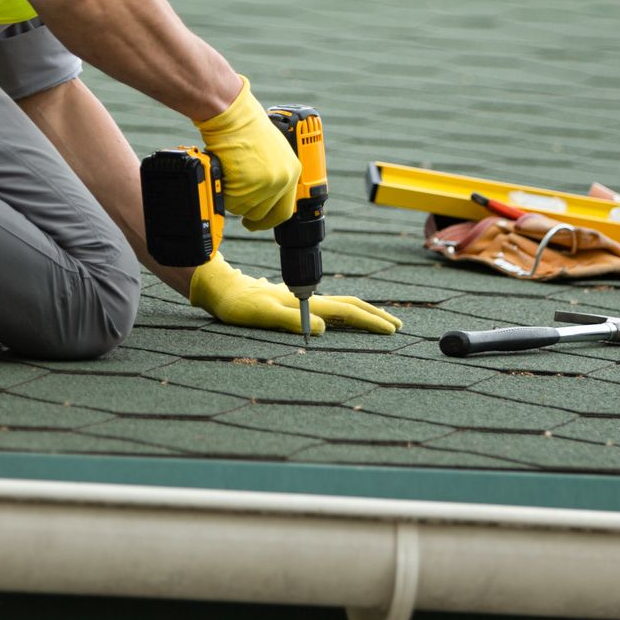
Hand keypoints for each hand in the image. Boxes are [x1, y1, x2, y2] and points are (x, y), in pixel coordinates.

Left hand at [189, 257, 401, 335]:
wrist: (222, 288)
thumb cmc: (238, 304)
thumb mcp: (261, 314)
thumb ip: (290, 320)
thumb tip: (322, 329)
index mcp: (306, 302)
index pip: (347, 311)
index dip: (371, 321)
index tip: (391, 330)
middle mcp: (308, 300)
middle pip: (350, 305)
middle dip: (375, 315)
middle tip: (397, 326)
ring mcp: (302, 300)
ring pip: (341, 305)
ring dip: (363, 314)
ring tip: (379, 322)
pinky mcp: (295, 303)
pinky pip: (329, 308)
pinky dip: (346, 314)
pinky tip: (346, 318)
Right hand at [193, 77, 301, 231]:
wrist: (233, 117)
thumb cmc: (248, 128)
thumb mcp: (275, 150)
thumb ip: (276, 172)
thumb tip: (269, 192)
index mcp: (292, 171)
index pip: (285, 209)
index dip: (270, 218)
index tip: (262, 220)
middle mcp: (281, 181)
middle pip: (264, 214)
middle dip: (251, 215)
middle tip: (242, 212)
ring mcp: (264, 186)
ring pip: (244, 209)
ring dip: (235, 200)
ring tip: (231, 178)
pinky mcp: (245, 187)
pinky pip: (230, 203)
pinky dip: (224, 193)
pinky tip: (225, 175)